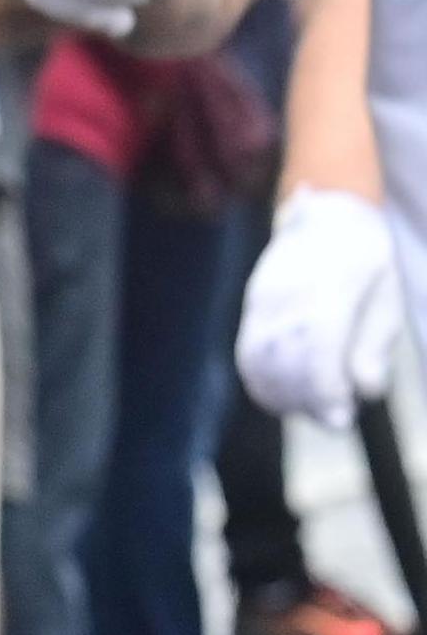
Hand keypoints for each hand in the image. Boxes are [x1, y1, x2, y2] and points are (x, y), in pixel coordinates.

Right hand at [239, 188, 406, 429]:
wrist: (329, 215)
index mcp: (329, 289)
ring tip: (310, 409)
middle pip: (283, 360)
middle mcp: (288, 293)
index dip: (326, 390)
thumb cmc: (368, 261)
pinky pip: (247, 350)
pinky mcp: (251, 304)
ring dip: (281, 394)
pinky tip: (285, 394)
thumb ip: (375, 346)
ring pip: (257, 360)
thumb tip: (365, 391)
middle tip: (335, 419)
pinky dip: (261, 380)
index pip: (317, 349)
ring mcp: (262, 298)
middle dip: (306, 400)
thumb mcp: (388, 299)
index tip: (342, 418)